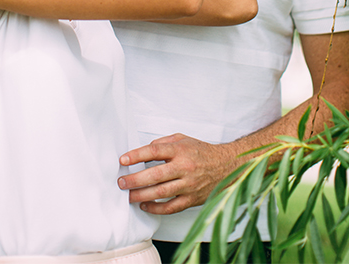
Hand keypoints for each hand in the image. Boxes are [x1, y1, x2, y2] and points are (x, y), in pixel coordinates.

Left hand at [118, 133, 237, 214]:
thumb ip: (164, 143)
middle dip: (134, 179)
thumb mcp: (184, 139)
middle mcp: (184, 167)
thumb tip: (145, 149)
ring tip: (129, 195)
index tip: (123, 160)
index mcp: (181, 150)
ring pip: (160, 192)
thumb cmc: (202, 153)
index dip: (137, 155)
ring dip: (141, 195)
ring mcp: (188, 184)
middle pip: (155, 174)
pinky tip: (145, 205)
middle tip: (122, 182)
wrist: (226, 166)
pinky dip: (156, 208)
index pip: (155, 151)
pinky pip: (170, 207)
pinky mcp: (192, 199)